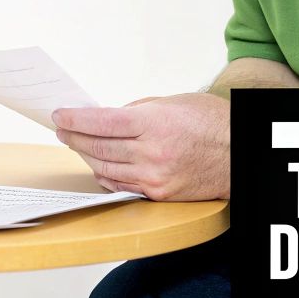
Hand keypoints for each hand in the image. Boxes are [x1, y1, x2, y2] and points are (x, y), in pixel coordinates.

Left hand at [52, 93, 229, 200]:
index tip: (59, 116)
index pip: (101, 123)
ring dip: (86, 155)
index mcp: (155, 124)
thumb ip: (136, 112)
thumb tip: (105, 119)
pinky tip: (97, 164)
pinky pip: (121, 185)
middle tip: (62, 129)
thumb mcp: (171, 103)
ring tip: (76, 144)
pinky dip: (105, 174)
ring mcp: (155, 177)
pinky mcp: (159, 193)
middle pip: (99, 146)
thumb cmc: (210, 122)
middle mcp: (152, 153)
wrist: (240, 153)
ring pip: (105, 167)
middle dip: (74, 137)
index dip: (75, 119)